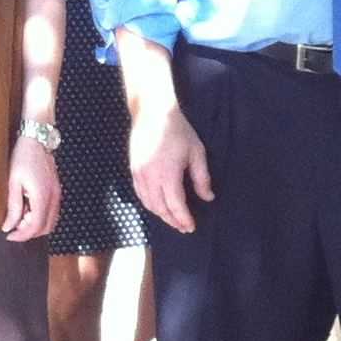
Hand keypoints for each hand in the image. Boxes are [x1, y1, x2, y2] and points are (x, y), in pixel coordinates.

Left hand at [2, 136, 60, 241]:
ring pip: (50, 222)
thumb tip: (8, 226)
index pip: (35, 226)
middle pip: (45, 228)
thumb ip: (13, 207)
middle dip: (29, 232)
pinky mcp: (56, 191)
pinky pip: (52, 212)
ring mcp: (57, 194)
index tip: (9, 235)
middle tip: (13, 227)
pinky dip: (40, 217)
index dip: (22, 235)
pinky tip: (28, 209)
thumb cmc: (23, 157)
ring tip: (20, 217)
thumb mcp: (13, 182)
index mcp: (42, 196)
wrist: (37, 140)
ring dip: (35, 225)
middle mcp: (53, 198)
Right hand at [129, 102, 212, 234]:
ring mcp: (139, 174)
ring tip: (173, 219)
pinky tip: (158, 206)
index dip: (184, 219)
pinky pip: (140, 194)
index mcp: (167, 174)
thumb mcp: (196, 152)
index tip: (191, 227)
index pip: (175, 205)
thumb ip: (202, 178)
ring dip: (161, 214)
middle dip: (172, 221)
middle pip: (160, 209)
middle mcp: (150, 178)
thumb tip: (208, 197)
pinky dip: (150, 204)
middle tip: (184, 227)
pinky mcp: (133, 170)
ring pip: (148, 204)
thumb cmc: (177, 130)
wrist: (152, 113)